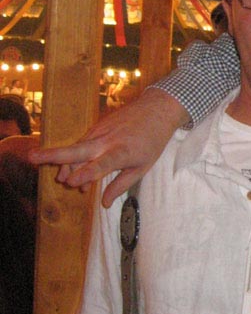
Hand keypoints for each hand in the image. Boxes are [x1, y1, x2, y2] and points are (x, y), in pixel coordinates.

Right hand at [30, 88, 188, 206]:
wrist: (157, 109)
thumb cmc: (152, 141)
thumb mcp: (143, 166)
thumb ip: (121, 184)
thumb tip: (104, 204)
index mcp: (122, 152)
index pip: (101, 165)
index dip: (85, 174)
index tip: (71, 183)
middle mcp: (107, 141)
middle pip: (77, 149)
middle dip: (53, 155)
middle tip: (31, 157)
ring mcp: (100, 131)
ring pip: (75, 148)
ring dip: (65, 164)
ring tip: (61, 179)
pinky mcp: (96, 126)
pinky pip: (81, 143)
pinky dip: (74, 157)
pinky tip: (72, 171)